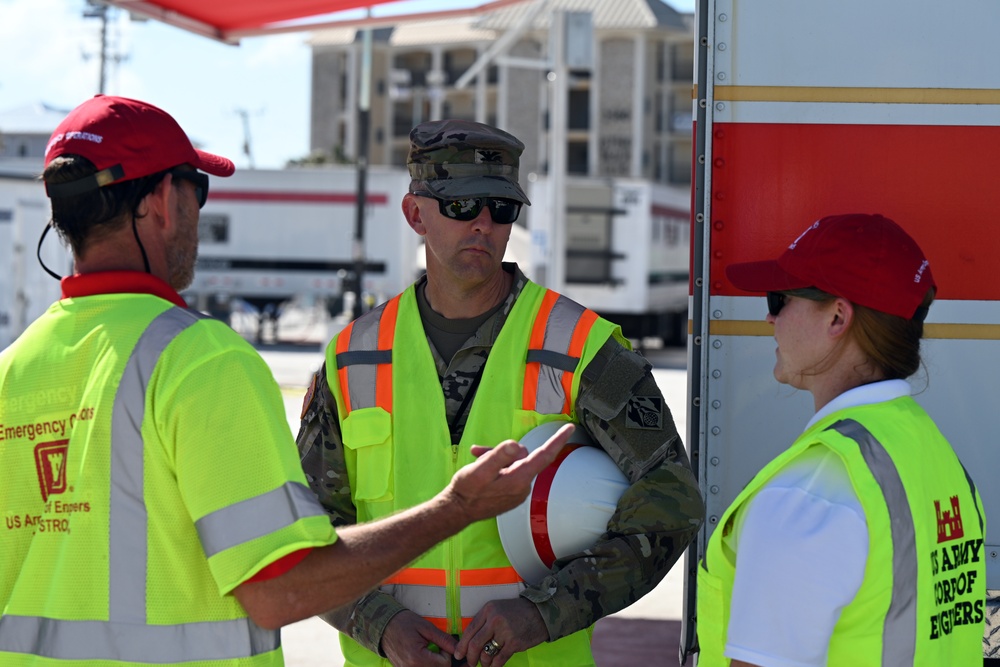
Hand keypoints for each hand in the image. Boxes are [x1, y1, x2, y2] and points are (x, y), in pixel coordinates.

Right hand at [381, 610, 458, 666]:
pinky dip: (426, 665)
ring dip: (435, 664)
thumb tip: (458, 648)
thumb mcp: (425, 627)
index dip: (447, 653)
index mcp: (417, 658)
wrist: (383, 626)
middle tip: (437, 649)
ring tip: (431, 653)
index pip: (444, 664)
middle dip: (442, 661)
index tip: (440, 644)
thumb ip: (443, 639)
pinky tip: (424, 658)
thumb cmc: (404, 623)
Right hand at [445, 424, 572, 523]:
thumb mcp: (480, 469)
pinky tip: (481, 468)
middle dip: (502, 450)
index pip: (544, 456)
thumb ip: (499, 456)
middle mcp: (523, 486)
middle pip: (521, 456)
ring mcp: (517, 492)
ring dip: (496, 458)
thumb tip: (515, 445)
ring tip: (477, 458)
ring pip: (513, 463)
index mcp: (519, 479)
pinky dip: (497, 467)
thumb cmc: (467, 489)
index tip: (570, 428)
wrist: (457, 510)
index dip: (558, 440)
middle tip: (480, 452)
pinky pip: (509, 473)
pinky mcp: (511, 494)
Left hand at [454, 598, 547, 666]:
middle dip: (470, 657)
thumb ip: (484, 622)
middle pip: (475, 644)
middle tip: (470, 663)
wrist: (540, 613)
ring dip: (483, 663)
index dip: (462, 645)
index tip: (458, 654)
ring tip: (485, 664)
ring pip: (486, 654)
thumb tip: (470, 642)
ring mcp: (505, 632)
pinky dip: (494, 666)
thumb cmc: (517, 612)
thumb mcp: (498, 609)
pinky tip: (494, 666)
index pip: (469, 630)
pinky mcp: (514, 643)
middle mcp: (495, 620)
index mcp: (488, 610)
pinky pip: (499, 660)